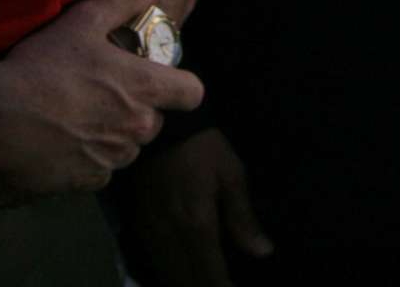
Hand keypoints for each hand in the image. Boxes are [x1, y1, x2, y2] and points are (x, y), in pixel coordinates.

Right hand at [0, 0, 205, 194]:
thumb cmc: (43, 68)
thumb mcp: (81, 23)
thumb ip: (122, 1)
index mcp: (145, 88)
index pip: (192, 93)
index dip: (180, 88)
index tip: (162, 82)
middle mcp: (137, 128)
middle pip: (154, 121)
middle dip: (138, 111)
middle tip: (105, 97)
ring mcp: (113, 158)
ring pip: (127, 148)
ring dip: (114, 137)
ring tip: (79, 120)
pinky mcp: (86, 182)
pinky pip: (100, 172)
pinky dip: (89, 162)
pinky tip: (63, 145)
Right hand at [121, 128, 272, 286]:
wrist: (160, 129)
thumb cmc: (204, 150)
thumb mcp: (232, 176)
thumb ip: (243, 218)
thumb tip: (262, 252)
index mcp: (197, 226)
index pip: (210, 275)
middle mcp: (170, 238)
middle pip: (185, 281)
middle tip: (224, 285)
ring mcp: (150, 234)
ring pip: (167, 275)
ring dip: (186, 283)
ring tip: (207, 281)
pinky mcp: (138, 227)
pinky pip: (152, 262)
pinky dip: (168, 274)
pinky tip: (182, 273)